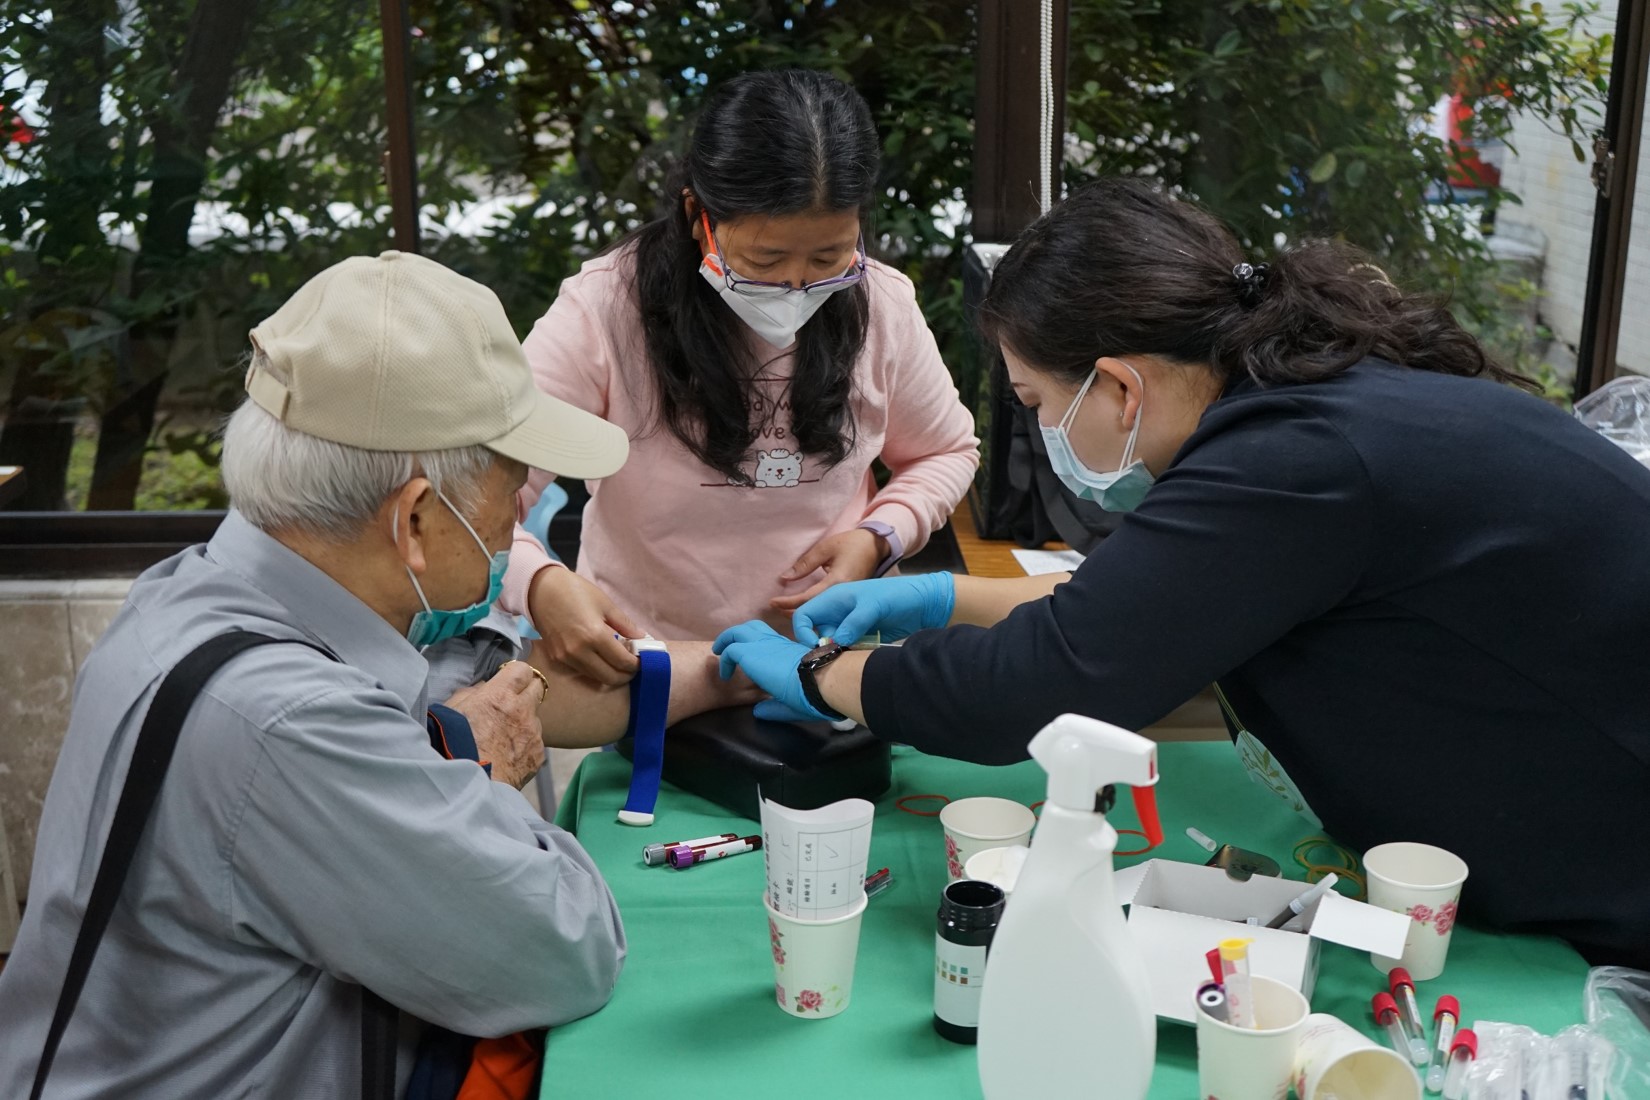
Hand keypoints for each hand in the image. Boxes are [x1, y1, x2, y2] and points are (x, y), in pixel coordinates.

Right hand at [442, 661, 545, 788]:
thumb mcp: (451, 710)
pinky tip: (508, 755)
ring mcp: (533, 733)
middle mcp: (522, 711)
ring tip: (503, 738)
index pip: (522, 669)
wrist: (467, 785)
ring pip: (535, 718)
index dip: (514, 674)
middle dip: (526, 691)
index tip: (508, 681)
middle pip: (537, 687)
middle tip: (511, 702)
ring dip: (524, 722)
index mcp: (500, 695)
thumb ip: (471, 693)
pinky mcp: (538, 755)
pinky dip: (525, 745)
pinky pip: (536, 742)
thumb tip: (484, 688)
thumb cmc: (452, 747)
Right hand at [527, 565, 641, 687]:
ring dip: (611, 674)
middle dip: (626, 675)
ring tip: (618, 660)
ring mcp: (566, 658)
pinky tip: (601, 657)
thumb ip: (625, 624)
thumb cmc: (575, 591)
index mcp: (594, 635)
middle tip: (633, 665)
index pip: (622, 661)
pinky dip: (596, 669)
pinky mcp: (557, 659)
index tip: (643, 660)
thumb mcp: (605, 603)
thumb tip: (641, 637)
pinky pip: (582, 671)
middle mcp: (579, 652)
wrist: (540, 590)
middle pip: (610, 677)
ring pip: (596, 678)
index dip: (636, 664)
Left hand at [711, 620, 825, 720]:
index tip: (754, 659)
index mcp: (789, 651)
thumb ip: (775, 706)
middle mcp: (776, 643)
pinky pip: (730, 650)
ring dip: (728, 640)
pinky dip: (724, 661)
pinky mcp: (751, 653)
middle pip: (754, 627)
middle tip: (730, 647)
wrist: (820, 679)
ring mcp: (763, 645)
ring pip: (739, 632)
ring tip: (719, 652)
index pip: (770, 641)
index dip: (759, 646)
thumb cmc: (816, 690)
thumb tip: (758, 711)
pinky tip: (724, 675)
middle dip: (741, 634)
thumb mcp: (794, 700)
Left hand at [770, 528, 885, 611]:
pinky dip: (816, 611)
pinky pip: (830, 610)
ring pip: (823, 614)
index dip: (789, 602)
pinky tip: (804, 609)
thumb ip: (805, 564)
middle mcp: (844, 595)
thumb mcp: (825, 548)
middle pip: (815, 611)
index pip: (808, 597)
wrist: (875, 546)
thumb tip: (784, 578)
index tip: (772, 602)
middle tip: (775, 609)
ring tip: (784, 610)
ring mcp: (849, 600)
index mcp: (837, 581)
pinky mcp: (850, 600)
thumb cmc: (851, 543)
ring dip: (804, 613)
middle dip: (793, 612)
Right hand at [791, 571, 955, 647]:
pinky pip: (848, 648)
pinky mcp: (861, 636)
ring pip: (833, 643)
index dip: (803, 631)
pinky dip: (851, 654)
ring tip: (856, 652)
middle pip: (817, 633)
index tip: (817, 646)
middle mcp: (838, 612)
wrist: (923, 603)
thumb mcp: (874, 605)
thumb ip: (854, 622)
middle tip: (841, 653)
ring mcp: (849, 625)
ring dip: (839, 652)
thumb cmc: (897, 595)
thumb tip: (837, 642)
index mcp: (834, 598)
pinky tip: (864, 652)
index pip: (804, 615)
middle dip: (824, 646)